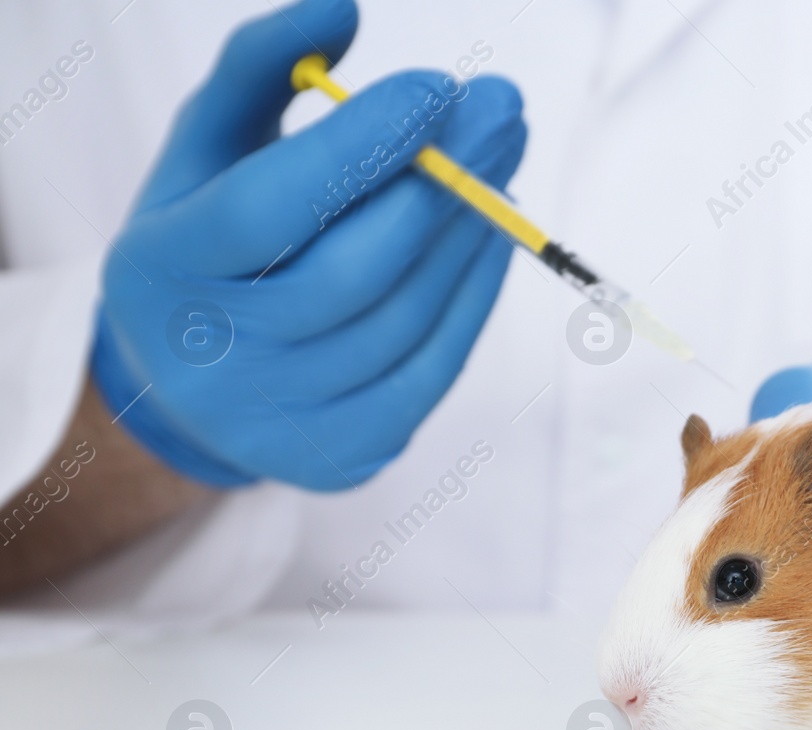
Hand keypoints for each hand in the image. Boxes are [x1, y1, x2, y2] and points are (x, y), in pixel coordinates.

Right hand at [91, 0, 526, 488]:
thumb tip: (343, 9)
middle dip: (443, 181)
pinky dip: (475, 293)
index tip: (438, 84)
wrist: (190, 385)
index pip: (269, 207)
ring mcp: (281, 422)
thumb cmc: (208, 238)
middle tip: (502, 109)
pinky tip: (495, 232)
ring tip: (505, 159)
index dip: (361, 145)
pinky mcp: (344, 457)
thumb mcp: (207, 150)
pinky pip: (434, 367)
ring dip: (473, 232)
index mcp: (162, 272)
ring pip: (406, 319)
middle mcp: (214, 362)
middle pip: (353, 271)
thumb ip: (259, 70)